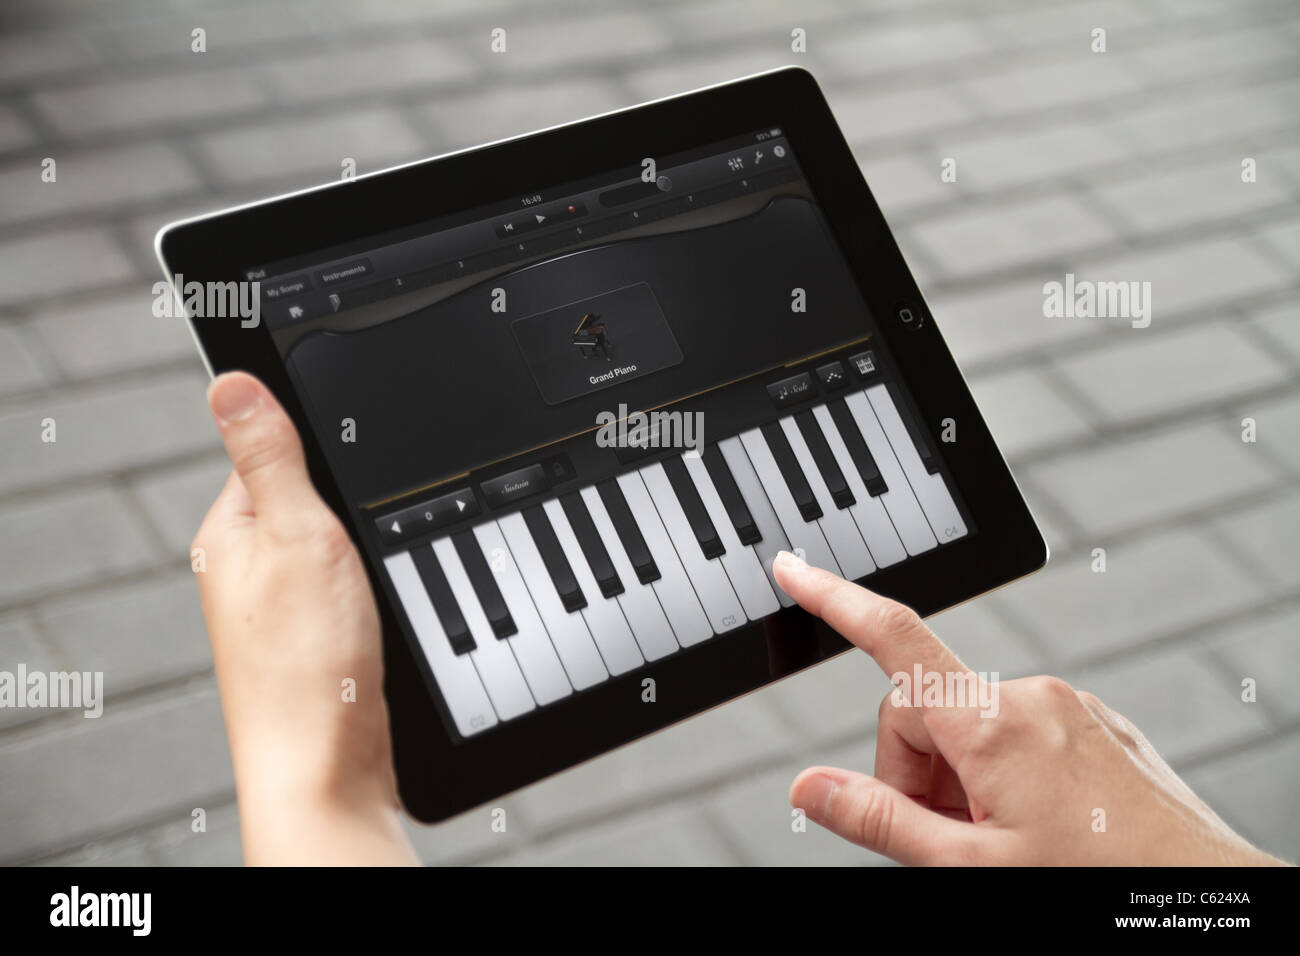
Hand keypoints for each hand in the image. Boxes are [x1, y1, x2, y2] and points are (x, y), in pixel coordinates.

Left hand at [194, 371, 416, 865]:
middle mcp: (248, 565)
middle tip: (371, 531)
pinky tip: (385, 600)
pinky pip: (350, 583)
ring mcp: (284, 604)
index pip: (270, 448)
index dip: (319, 444)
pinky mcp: (318, 635)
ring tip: (377, 572)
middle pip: (310, 496)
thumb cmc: (304, 661)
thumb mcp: (294, 533)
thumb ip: (269, 457)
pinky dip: (373, 581)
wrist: (329, 763)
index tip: (360, 449)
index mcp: (229, 530)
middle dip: (350, 501)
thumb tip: (228, 383)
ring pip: (337, 543)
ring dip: (366, 545)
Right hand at [772, 551, 1283, 865]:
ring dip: (961, 782)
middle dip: (916, 773)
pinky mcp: (1095, 726)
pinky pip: (1020, 733)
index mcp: (992, 724)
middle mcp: (1031, 697)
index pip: (893, 639)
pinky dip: (1005, 776)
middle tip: (946, 840)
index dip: (834, 600)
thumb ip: (880, 822)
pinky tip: (1032, 826)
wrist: (1206, 897)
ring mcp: (1068, 709)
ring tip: (997, 843)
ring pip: (971, 727)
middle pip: (923, 710)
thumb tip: (810, 788)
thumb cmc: (1099, 885)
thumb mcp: (970, 868)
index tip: (794, 570)